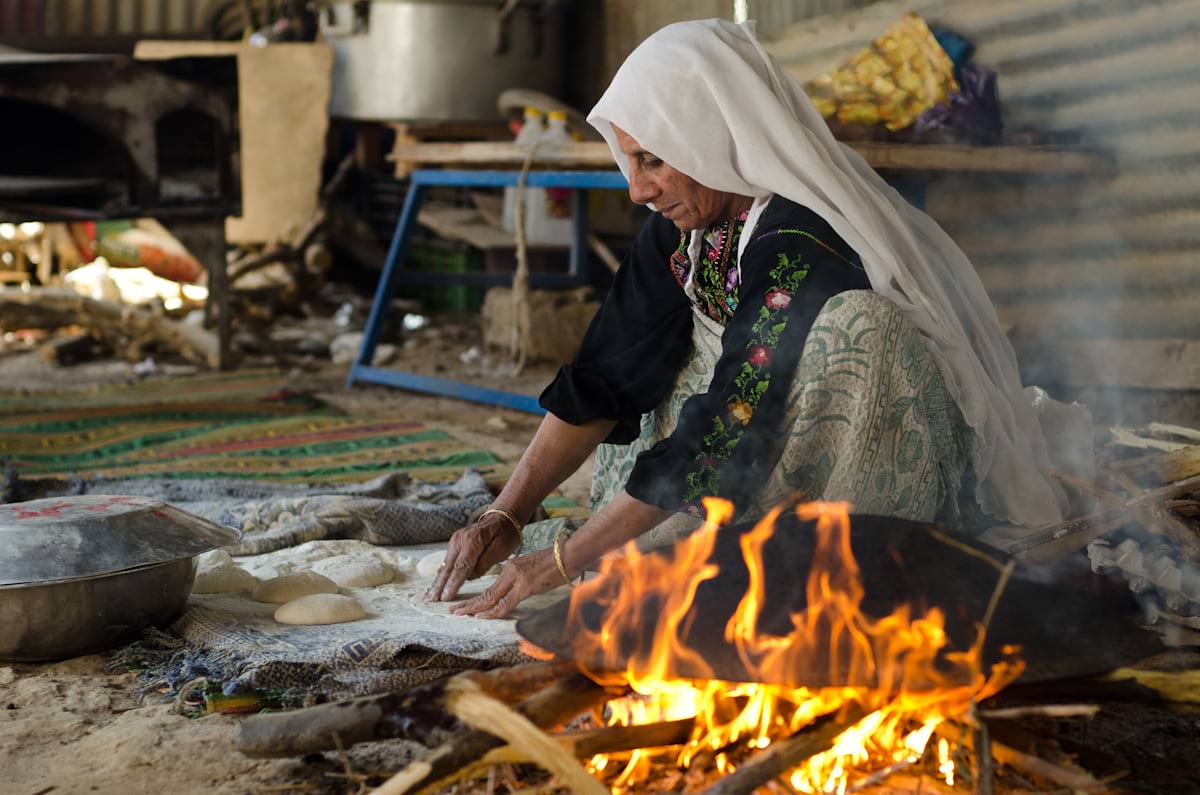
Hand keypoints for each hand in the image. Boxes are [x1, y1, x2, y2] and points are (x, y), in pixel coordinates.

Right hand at [424, 512, 521, 602]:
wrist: (502, 517)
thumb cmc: (505, 534)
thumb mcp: (502, 548)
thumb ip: (485, 562)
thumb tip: (470, 576)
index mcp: (472, 541)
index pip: (461, 567)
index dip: (453, 583)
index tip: (446, 597)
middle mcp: (459, 540)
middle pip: (448, 567)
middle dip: (439, 585)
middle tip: (431, 600)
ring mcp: (455, 541)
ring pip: (445, 566)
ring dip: (437, 582)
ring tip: (428, 596)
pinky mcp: (454, 544)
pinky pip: (447, 562)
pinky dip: (441, 575)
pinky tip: (434, 586)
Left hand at [449, 548, 570, 618]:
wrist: (569, 554)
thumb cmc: (555, 564)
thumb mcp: (532, 570)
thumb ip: (520, 579)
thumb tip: (514, 591)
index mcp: (511, 568)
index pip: (489, 588)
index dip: (475, 599)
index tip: (464, 605)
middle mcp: (510, 572)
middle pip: (486, 593)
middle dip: (468, 604)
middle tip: (452, 611)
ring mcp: (517, 579)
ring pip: (491, 598)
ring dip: (474, 608)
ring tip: (459, 614)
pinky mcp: (526, 586)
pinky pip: (505, 603)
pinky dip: (492, 611)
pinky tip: (481, 615)